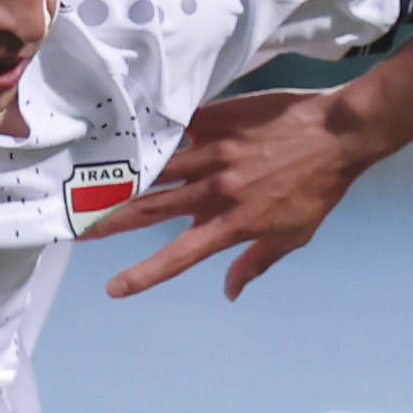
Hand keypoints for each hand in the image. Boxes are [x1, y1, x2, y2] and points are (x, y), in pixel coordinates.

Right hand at [101, 88, 362, 299]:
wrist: (339, 133)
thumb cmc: (319, 188)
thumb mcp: (294, 235)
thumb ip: (255, 262)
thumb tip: (229, 291)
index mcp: (233, 224)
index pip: (179, 256)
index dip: (144, 275)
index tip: (113, 289)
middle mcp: (217, 191)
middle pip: (151, 210)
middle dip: (109, 222)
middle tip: (74, 228)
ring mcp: (214, 154)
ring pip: (156, 168)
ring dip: (118, 177)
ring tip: (84, 181)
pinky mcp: (217, 120)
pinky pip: (175, 127)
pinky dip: (149, 132)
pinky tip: (120, 132)